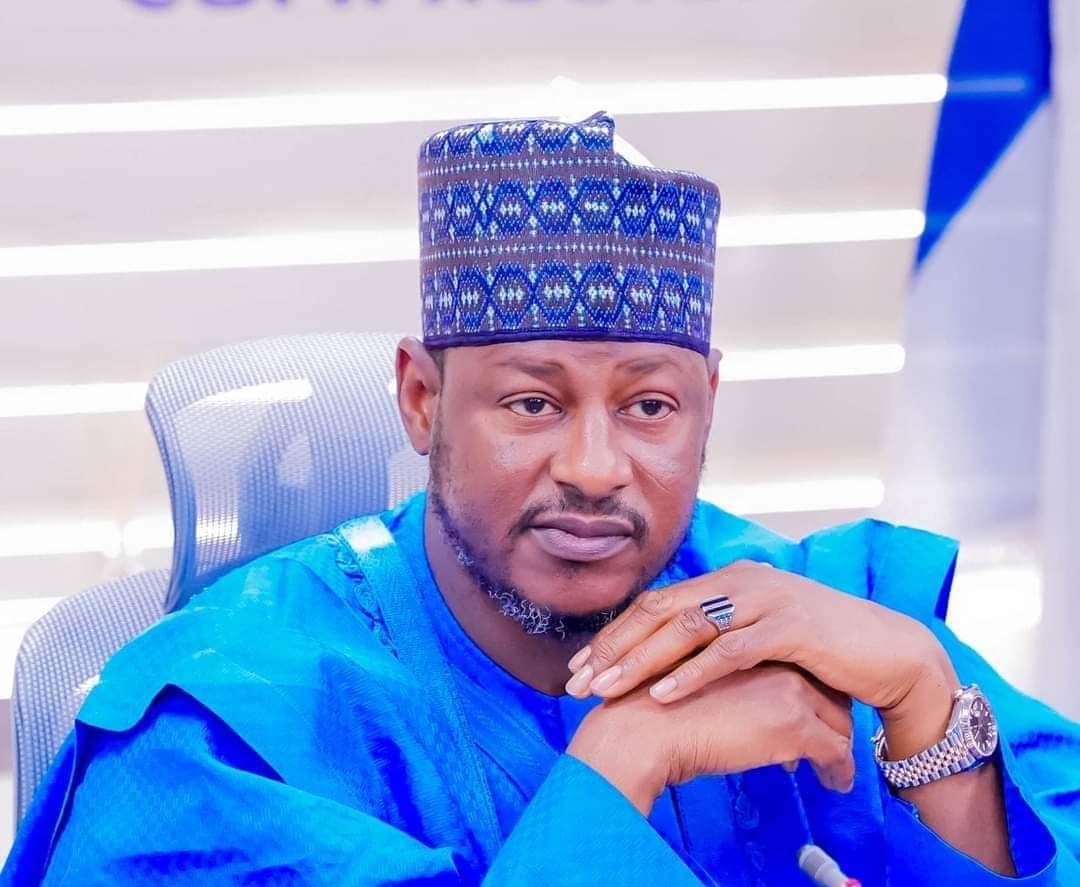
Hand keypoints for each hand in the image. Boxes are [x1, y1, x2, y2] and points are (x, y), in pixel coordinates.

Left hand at [566, 560, 959, 757]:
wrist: (887, 652)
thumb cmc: (818, 650)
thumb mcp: (759, 635)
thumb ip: (717, 636)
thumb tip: (665, 659)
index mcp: (727, 580)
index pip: (656, 603)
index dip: (614, 634)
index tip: (579, 666)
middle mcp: (740, 581)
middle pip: (660, 611)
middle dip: (613, 648)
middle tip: (577, 682)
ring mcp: (764, 600)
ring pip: (686, 628)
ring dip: (640, 661)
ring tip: (606, 689)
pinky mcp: (789, 628)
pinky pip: (728, 651)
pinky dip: (691, 673)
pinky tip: (662, 694)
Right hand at [567, 663, 854, 816]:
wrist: (644, 729)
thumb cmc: (652, 707)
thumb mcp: (689, 676)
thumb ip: (716, 678)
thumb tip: (733, 705)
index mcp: (753, 642)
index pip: (800, 665)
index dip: (806, 692)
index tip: (804, 715)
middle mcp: (777, 658)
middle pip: (827, 689)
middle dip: (830, 718)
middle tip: (825, 742)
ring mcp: (790, 689)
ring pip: (839, 720)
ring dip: (840, 748)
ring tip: (831, 769)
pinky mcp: (795, 725)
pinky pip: (837, 752)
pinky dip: (839, 771)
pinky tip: (833, 784)